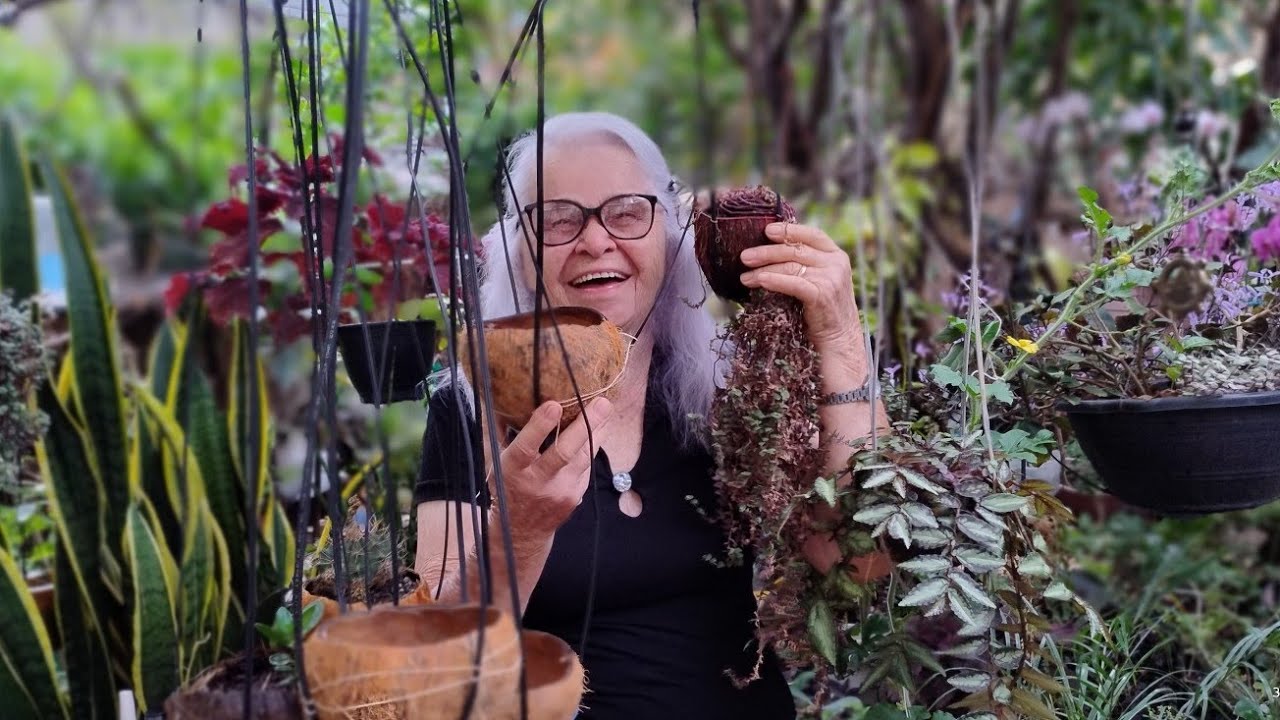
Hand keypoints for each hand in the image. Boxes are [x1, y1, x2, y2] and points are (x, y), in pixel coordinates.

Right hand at [488, 397, 613, 541]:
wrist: (521, 531)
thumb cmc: (507, 488)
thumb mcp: (494, 464)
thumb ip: (498, 435)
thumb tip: (497, 398)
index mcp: (513, 471)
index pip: (526, 448)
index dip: (539, 426)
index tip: (554, 404)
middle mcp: (538, 482)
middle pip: (564, 452)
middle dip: (585, 425)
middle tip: (601, 403)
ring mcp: (559, 491)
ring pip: (583, 458)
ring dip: (597, 431)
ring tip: (605, 408)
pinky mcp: (575, 496)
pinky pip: (586, 466)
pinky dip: (592, 446)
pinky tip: (600, 428)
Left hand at [738, 222, 863, 355]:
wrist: (840, 340)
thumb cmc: (823, 311)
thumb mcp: (821, 280)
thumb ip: (807, 264)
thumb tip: (771, 251)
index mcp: (836, 255)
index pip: (812, 234)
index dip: (789, 230)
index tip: (767, 231)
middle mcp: (836, 263)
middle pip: (795, 250)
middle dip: (767, 252)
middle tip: (744, 257)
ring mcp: (831, 278)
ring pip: (790, 266)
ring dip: (763, 270)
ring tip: (744, 277)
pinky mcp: (822, 294)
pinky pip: (793, 283)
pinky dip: (773, 281)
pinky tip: (759, 281)